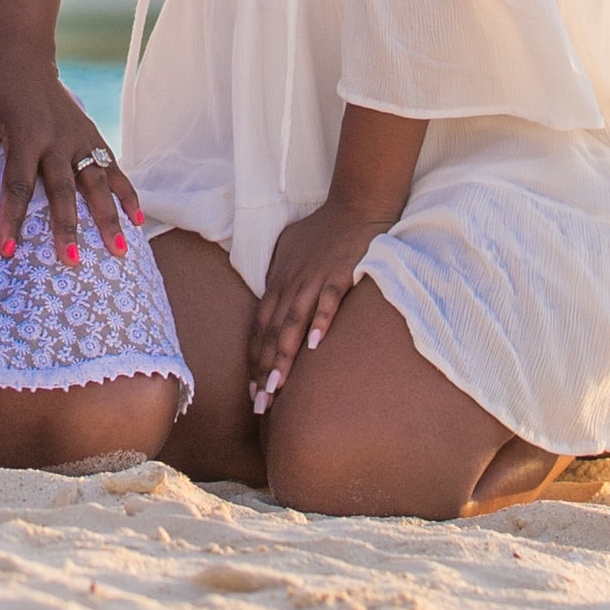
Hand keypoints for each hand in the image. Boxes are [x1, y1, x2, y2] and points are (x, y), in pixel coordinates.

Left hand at [0, 42, 138, 266]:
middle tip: (70, 261)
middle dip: (67, 227)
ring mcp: (78, 137)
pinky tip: (137, 219)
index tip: (7, 249)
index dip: (12, 218)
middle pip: (63, 190)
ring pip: (96, 182)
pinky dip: (126, 192)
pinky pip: (112, 166)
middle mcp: (57, 138)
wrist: (23, 54)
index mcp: (26, 133)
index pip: (18, 184)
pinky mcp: (91, 135)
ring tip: (117, 249)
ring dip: (108, 216)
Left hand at [248, 198, 377, 414]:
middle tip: (261, 404)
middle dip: (264, 370)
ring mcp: (314, 280)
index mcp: (279, 282)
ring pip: (293, 323)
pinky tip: (315, 347)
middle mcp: (291, 285)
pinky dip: (320, 322)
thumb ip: (278, 275)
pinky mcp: (339, 274)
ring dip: (284, 356)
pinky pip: (327, 301)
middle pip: (273, 333)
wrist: (356, 205)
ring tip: (278, 387)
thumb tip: (270, 295)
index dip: (256, 359)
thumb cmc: (322, 228)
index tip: (253, 390)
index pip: (261, 327)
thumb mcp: (288, 249)